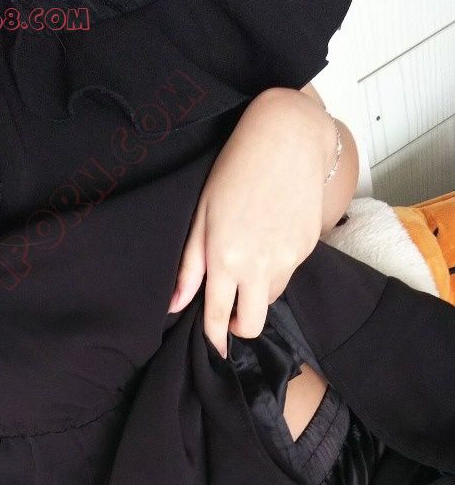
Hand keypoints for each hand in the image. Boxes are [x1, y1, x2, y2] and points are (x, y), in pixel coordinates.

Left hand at [166, 88, 336, 357]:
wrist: (288, 137)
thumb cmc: (235, 169)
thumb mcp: (202, 214)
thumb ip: (190, 265)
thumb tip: (175, 305)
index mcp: (225, 258)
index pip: (218, 317)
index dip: (214, 338)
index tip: (214, 346)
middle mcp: (259, 265)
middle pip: (252, 325)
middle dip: (239, 326)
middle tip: (231, 312)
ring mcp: (288, 258)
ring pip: (271, 298)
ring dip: (258, 292)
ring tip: (250, 259)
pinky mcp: (309, 247)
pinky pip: (289, 273)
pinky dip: (277, 267)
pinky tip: (270, 236)